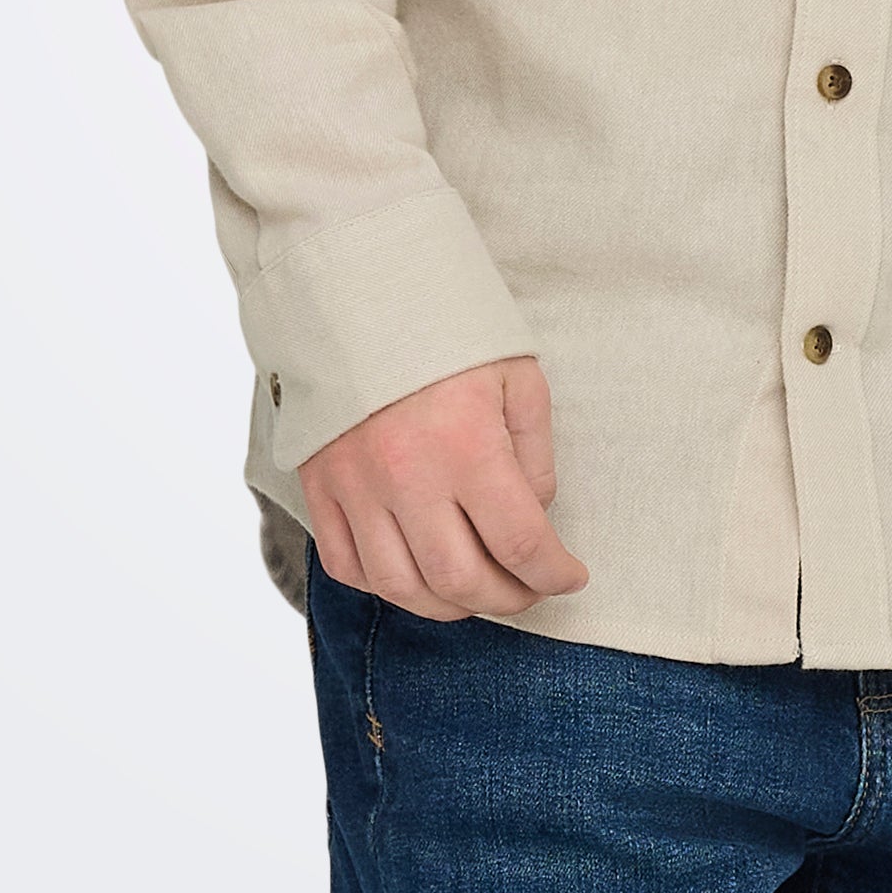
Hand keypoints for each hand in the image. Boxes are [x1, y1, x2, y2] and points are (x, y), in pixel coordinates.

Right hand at [299, 355, 589, 620]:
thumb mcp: (517, 377)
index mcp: (466, 444)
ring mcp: (356, 485)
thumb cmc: (448, 329)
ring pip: (401, 587)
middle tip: (528, 590)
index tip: (571, 576)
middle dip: (507, 599)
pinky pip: (346, 564)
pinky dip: (384, 586)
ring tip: (476, 590)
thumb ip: (533, 454)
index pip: (521, 543)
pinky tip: (414, 573)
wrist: (361, 287)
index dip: (554, 574)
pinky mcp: (321, 484)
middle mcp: (407, 475)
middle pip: (460, 580)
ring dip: (447, 605)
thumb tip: (533, 517)